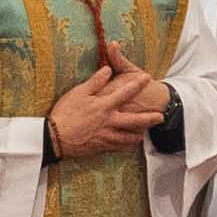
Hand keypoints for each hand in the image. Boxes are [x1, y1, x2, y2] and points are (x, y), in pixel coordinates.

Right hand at [47, 60, 167, 160]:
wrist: (55, 138)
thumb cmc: (65, 113)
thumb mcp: (78, 93)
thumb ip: (95, 82)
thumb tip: (108, 70)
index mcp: (105, 105)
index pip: (126, 92)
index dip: (137, 84)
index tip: (147, 78)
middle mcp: (110, 121)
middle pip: (135, 120)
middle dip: (149, 118)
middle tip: (161, 117)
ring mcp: (107, 136)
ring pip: (129, 137)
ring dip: (139, 135)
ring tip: (144, 134)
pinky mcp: (101, 147)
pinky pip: (118, 147)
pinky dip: (125, 146)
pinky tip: (127, 145)